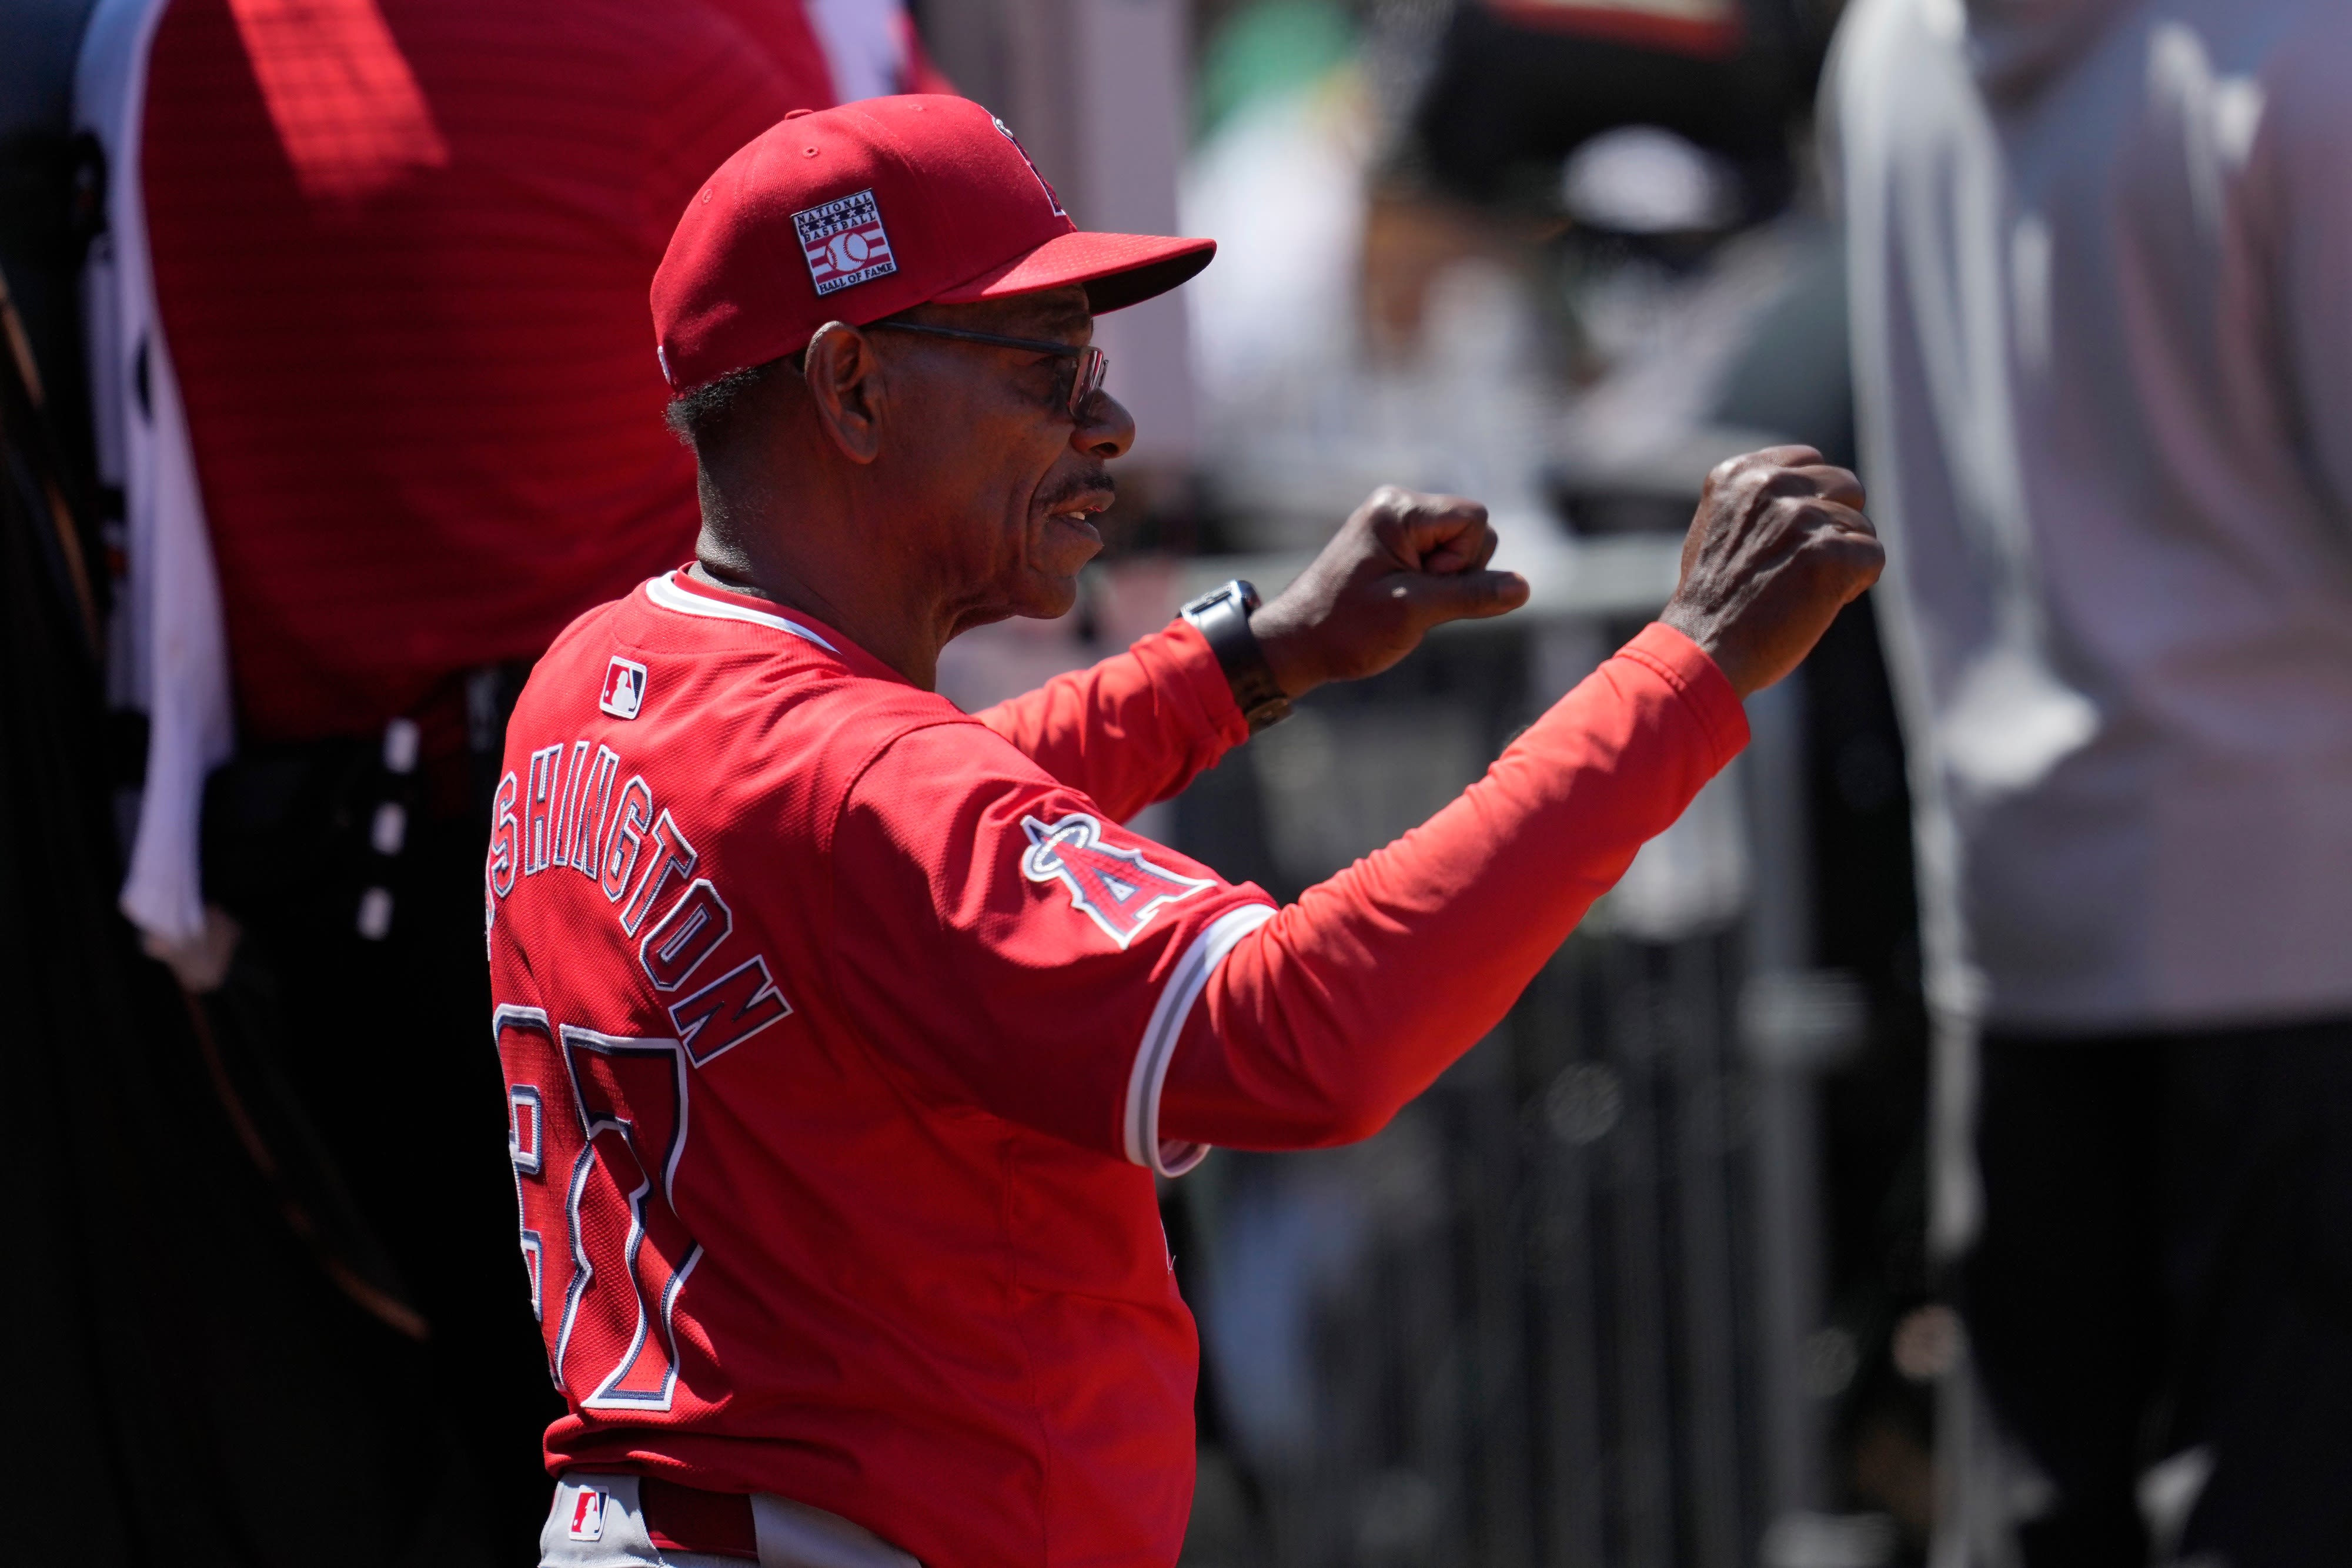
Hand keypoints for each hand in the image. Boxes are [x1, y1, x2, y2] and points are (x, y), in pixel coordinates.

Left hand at [1249, 486, 1531, 698]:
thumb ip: (1471, 595)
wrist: (1297, 644)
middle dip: (1458, 571)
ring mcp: (1397, 527)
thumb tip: (1524, 587)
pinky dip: (1434, 586)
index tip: (1422, 586)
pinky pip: (1442, 561)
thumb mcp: (1414, 612)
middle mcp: (1398, 508)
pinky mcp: (1397, 549)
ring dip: (1447, 582)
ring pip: (1463, 548)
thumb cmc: (1346, 627)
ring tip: (1404, 602)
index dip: (1463, 560)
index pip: (1475, 519)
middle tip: (1410, 597)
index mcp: (1398, 510)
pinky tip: (1403, 602)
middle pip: (1474, 530)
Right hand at [1660, 447, 1883, 697]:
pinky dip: (1856, 583)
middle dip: (1836, 524)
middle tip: (1801, 565)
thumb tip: (1811, 495)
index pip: (1810, 460)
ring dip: (1842, 560)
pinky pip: (1873, 556)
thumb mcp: (1719, 528)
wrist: (1704, 648)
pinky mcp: (1829, 552)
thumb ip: (1759, 502)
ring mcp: (1800, 516)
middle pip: (1846, 485)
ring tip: (1800, 589)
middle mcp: (1770, 484)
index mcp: (1739, 474)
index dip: (1812, 500)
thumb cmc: (1713, 601)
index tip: (1790, 537)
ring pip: (1862, 526)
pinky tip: (1818, 602)